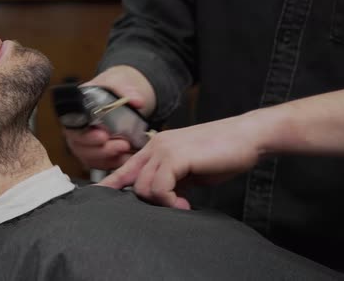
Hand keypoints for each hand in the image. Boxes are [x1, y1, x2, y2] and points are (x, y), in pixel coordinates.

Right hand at [63, 66, 155, 169]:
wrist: (121, 95)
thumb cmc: (112, 89)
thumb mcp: (117, 82)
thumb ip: (126, 90)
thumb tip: (138, 101)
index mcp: (75, 112)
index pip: (73, 129)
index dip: (86, 136)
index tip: (103, 136)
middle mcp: (77, 131)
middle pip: (81, 148)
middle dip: (102, 150)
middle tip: (121, 144)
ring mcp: (86, 144)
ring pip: (91, 159)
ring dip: (110, 158)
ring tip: (128, 150)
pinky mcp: (97, 155)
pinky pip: (103, 164)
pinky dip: (116, 163)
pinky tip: (129, 158)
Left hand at [97, 112, 266, 207]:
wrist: (247, 137)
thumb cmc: (222, 154)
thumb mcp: (190, 171)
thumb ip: (172, 181)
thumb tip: (161, 199)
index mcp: (156, 147)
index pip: (126, 168)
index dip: (110, 183)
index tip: (96, 195)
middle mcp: (155, 145)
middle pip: (132, 182)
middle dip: (149, 201)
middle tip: (176, 205)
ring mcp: (164, 149)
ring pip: (143, 186)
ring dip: (162, 202)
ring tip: (183, 205)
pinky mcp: (175, 156)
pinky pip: (159, 187)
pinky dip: (169, 200)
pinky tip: (185, 204)